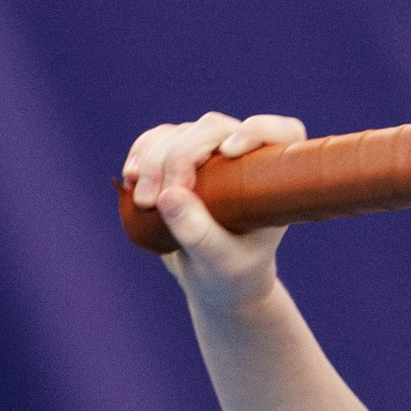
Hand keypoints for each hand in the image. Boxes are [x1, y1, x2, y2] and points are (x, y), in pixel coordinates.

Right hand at [123, 110, 307, 311]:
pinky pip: (157, 139)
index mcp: (274, 178)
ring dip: (153, 160)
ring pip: (180, 133)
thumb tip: (169, 196)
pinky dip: (141, 153)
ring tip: (142, 201)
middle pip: (212, 129)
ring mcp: (211, 153)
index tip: (228, 153)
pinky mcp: (181, 157)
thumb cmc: (232, 274)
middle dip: (178, 157)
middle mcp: (245, 156)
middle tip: (155, 201)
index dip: (256, 131)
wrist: (212, 280)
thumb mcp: (220, 263)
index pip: (281, 133)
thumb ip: (199, 234)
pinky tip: (130, 177)